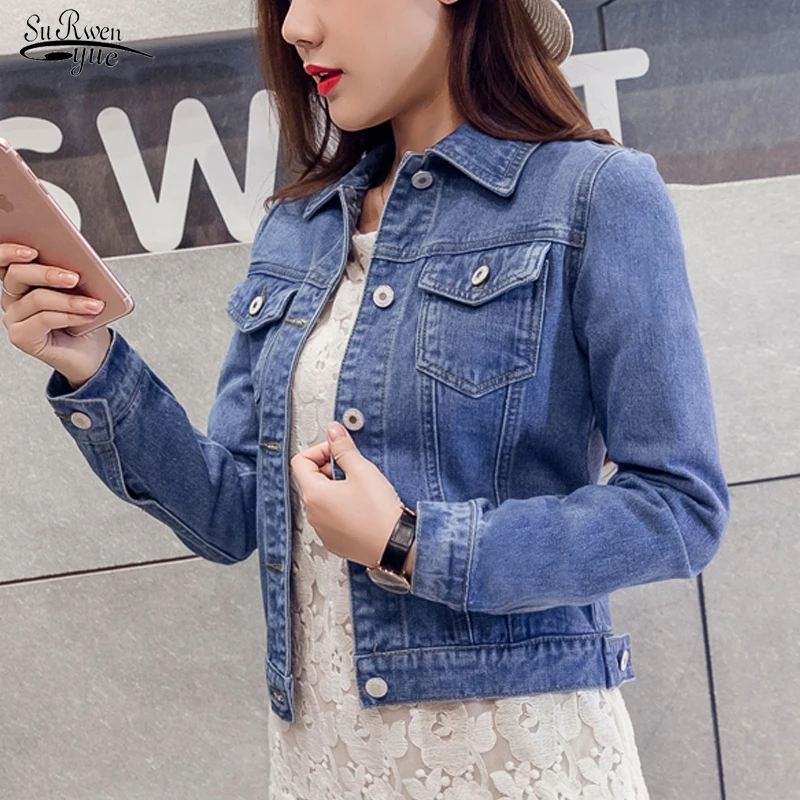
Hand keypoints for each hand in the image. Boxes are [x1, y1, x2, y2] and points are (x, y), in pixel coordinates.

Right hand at [0, 243, 110, 387]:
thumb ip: (69, 272)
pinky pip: (44, 320)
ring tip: (94, 304)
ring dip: (70, 300)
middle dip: (48, 274)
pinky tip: (86, 316)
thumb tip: (74, 258)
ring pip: (37, 298)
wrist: (94, 351)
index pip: (4, 260)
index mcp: (22, 279)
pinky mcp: (21, 337)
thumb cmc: (85, 317)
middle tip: (74, 277)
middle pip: (17, 274)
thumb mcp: (81, 289)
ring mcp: (14, 318)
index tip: (32, 249)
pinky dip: (69, 316)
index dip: (9, 251)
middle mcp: (12, 297)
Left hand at [290, 422, 407, 570]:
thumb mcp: (362, 471)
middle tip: (352, 468)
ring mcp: (322, 530)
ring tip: (360, 489)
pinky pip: (330, 518)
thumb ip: (343, 448)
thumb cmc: (380, 513)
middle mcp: (313, 514)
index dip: (319, 451)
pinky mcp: (334, 542)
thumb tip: (333, 431)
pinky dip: (341, 508)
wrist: (395, 546)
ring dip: (336, 489)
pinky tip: (361, 507)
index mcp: (314, 494)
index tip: (338, 451)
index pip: (301, 461)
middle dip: (329, 469)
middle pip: (311, 480)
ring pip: (321, 500)